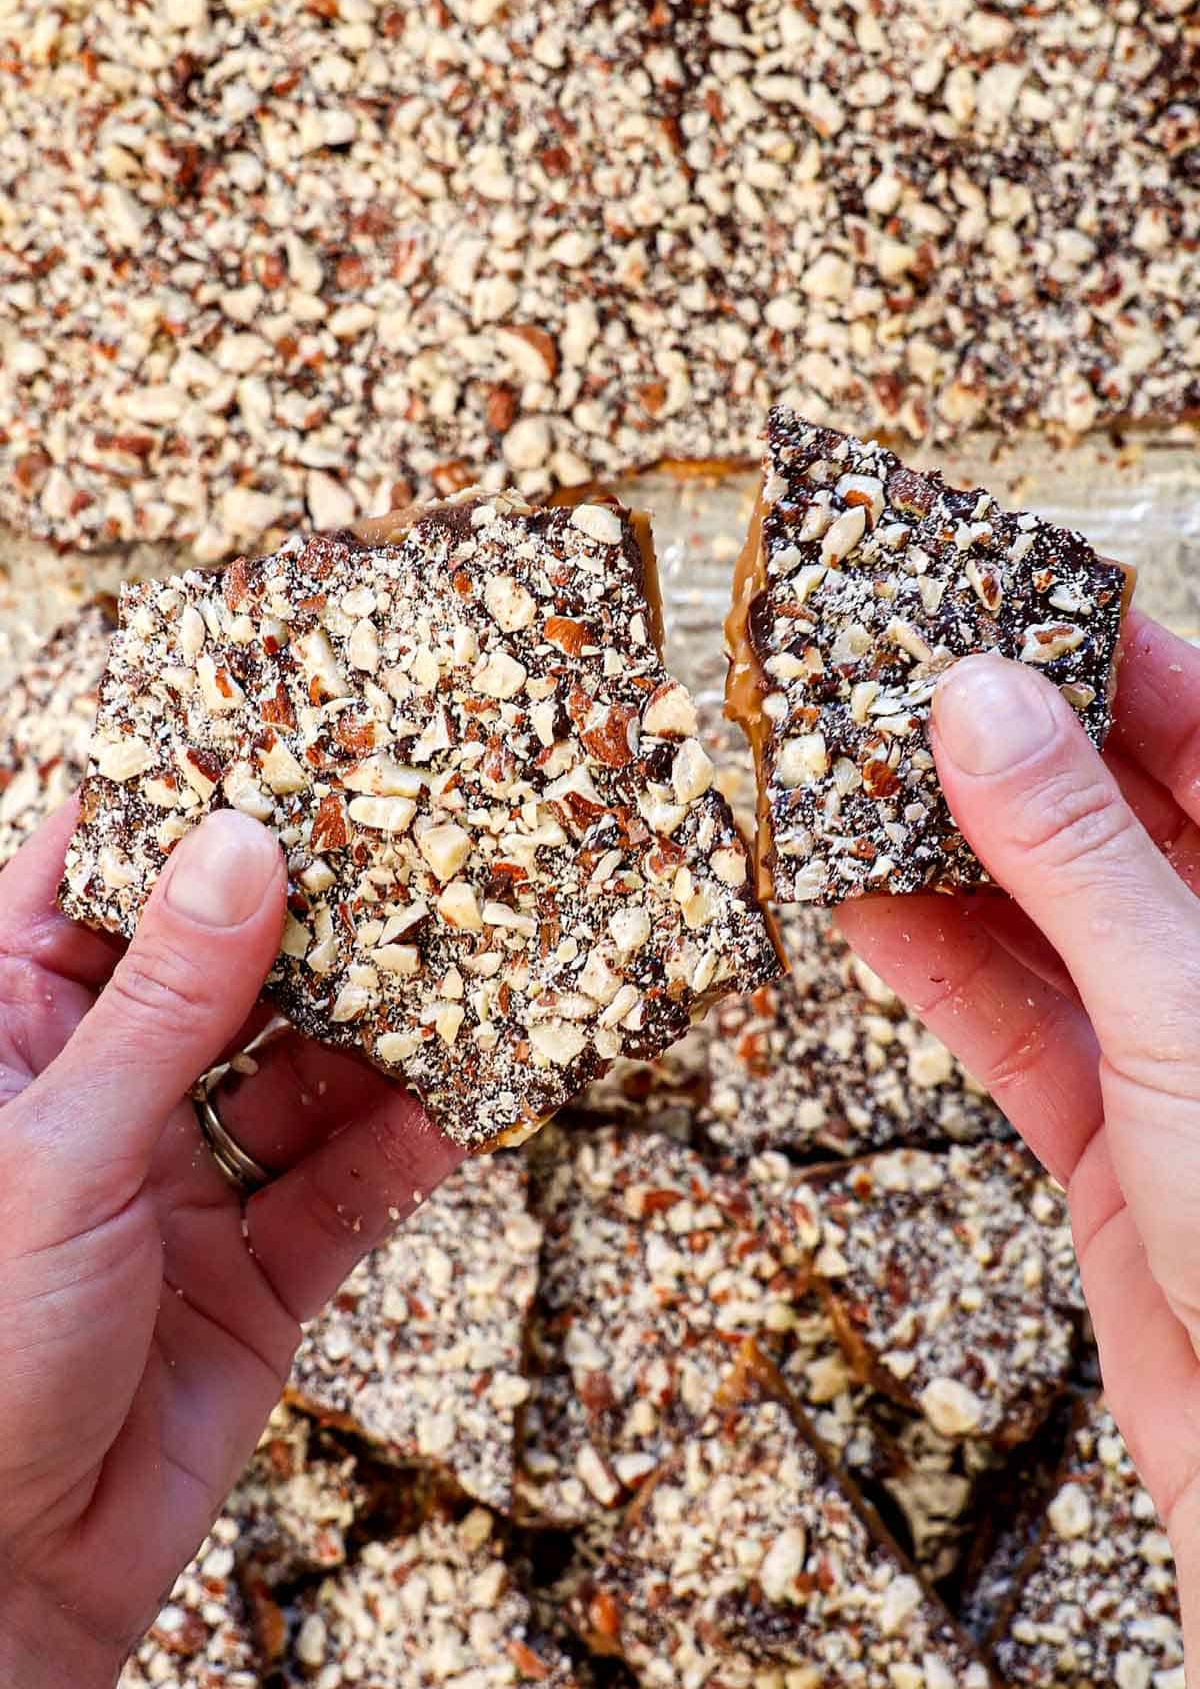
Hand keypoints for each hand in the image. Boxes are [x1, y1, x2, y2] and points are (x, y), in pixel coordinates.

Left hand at [0, 806, 462, 1686]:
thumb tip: (243, 844)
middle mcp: (106, 1095)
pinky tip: (482, 1088)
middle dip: (323, 914)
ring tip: (481, 946)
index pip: (96, 887)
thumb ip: (165, 1005)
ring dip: (391, 1024)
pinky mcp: (261, 1268)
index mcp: (12, 1039)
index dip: (178, 809)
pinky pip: (355, 1184)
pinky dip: (417, 1140)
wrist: (4, 1589)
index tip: (275, 730)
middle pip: (231, 969)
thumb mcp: (61, 1152)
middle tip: (420, 827)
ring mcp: (189, 1179)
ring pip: (309, 1071)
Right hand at [838, 612, 1199, 1663]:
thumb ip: (1078, 856)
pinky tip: (859, 903)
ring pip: (1041, 911)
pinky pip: (1003, 1014)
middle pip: (1109, 811)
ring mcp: (1171, 1040)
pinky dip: (929, 961)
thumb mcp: (1182, 1007)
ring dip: (942, 852)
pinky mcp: (1107, 1124)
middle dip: (999, 747)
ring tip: (845, 779)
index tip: (994, 595)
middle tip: (888, 679)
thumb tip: (983, 702)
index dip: (1101, 654)